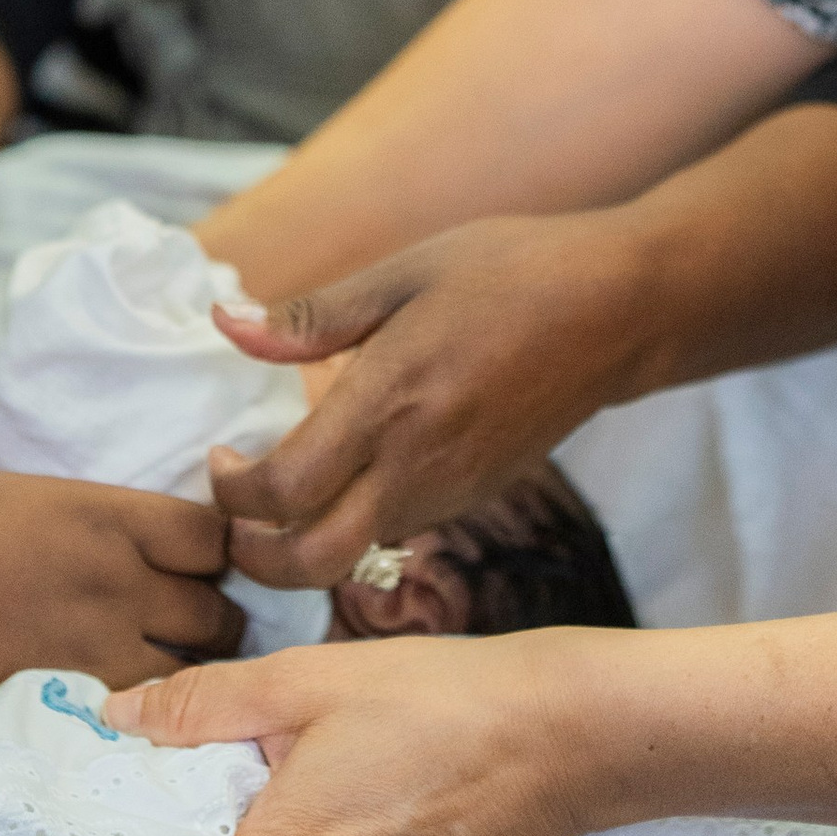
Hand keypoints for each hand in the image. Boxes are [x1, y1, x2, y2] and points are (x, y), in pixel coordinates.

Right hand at [0, 419, 242, 708]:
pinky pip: (132, 695)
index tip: (205, 540)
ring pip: (186, 661)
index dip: (220, 539)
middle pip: (217, 604)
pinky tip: (136, 689)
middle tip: (205, 603)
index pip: (211, 533)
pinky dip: (147, 695)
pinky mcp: (54, 684)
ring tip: (183, 651)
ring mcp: (87, 637)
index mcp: (95, 511)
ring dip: (192, 657)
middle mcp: (109, 576)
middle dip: (221, 606)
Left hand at [205, 213, 654, 589]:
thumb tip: (225, 327)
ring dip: (301, 546)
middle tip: (234, 516)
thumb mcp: (403, 272)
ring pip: (353, 558)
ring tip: (280, 491)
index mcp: (387, 402)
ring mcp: (449, 492)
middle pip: (310, 563)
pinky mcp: (473, 497)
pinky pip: (395, 533)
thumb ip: (310, 316)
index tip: (221, 458)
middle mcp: (414, 465)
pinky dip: (352, 527)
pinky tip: (345, 477)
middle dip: (253, 559)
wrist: (616, 312)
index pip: (283, 491)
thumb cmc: (508, 273)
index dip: (231, 494)